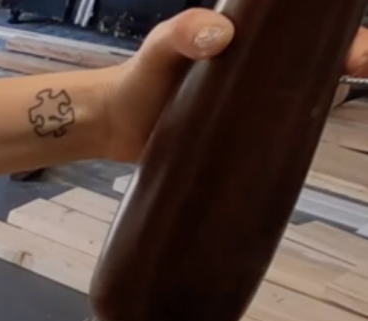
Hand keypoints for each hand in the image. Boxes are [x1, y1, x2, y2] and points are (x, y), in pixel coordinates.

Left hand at [100, 10, 367, 163]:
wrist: (113, 127)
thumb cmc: (137, 79)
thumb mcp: (159, 47)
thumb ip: (182, 33)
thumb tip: (219, 35)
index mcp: (246, 41)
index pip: (303, 33)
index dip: (338, 39)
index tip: (359, 52)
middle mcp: (254, 73)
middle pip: (313, 65)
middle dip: (345, 64)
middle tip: (363, 70)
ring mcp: (247, 109)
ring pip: (299, 103)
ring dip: (324, 104)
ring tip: (340, 104)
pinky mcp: (236, 142)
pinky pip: (271, 141)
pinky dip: (292, 143)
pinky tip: (304, 151)